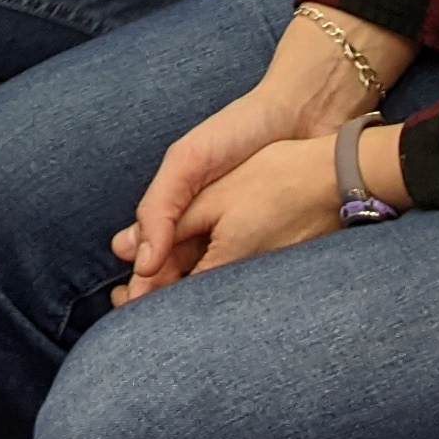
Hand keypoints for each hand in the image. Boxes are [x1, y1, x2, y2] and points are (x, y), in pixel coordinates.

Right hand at [110, 83, 322, 302]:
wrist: (305, 114)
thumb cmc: (240, 131)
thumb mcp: (186, 161)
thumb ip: (159, 206)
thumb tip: (140, 260)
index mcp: (178, 208)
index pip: (150, 255)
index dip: (142, 282)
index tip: (133, 305)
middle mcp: (205, 226)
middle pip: (177, 276)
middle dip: (163, 299)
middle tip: (153, 322)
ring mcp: (239, 238)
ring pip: (211, 283)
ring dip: (198, 303)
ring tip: (188, 324)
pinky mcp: (270, 245)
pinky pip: (248, 278)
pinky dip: (236, 294)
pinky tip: (231, 310)